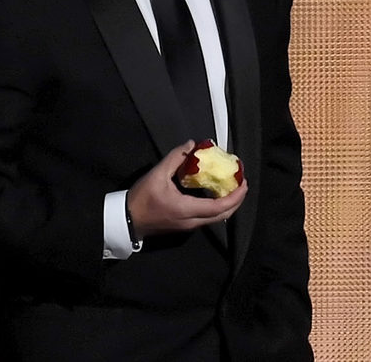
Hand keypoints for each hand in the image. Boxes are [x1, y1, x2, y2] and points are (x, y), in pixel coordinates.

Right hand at [126, 140, 247, 239]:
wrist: (127, 219)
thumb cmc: (142, 198)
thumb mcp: (157, 174)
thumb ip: (175, 158)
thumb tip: (190, 145)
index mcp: (187, 210)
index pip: (219, 207)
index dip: (234, 196)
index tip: (243, 182)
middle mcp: (192, 222)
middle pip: (222, 216)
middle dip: (236, 201)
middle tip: (242, 184)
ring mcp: (189, 226)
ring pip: (215, 218)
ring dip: (227, 204)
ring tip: (232, 188)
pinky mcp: (184, 225)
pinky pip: (207, 218)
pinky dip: (217, 207)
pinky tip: (216, 194)